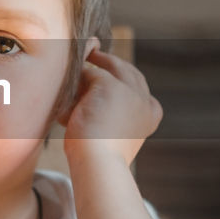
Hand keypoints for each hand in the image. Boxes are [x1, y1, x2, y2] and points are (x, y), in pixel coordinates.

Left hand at [58, 42, 161, 166]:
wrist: (98, 164)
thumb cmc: (97, 156)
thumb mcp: (110, 132)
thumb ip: (107, 111)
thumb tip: (86, 84)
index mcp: (152, 113)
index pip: (139, 85)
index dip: (123, 77)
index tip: (106, 71)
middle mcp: (145, 99)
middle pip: (127, 70)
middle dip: (108, 62)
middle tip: (92, 55)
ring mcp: (131, 90)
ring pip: (110, 64)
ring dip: (93, 59)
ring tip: (79, 55)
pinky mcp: (111, 85)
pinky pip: (90, 71)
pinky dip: (77, 76)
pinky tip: (67, 81)